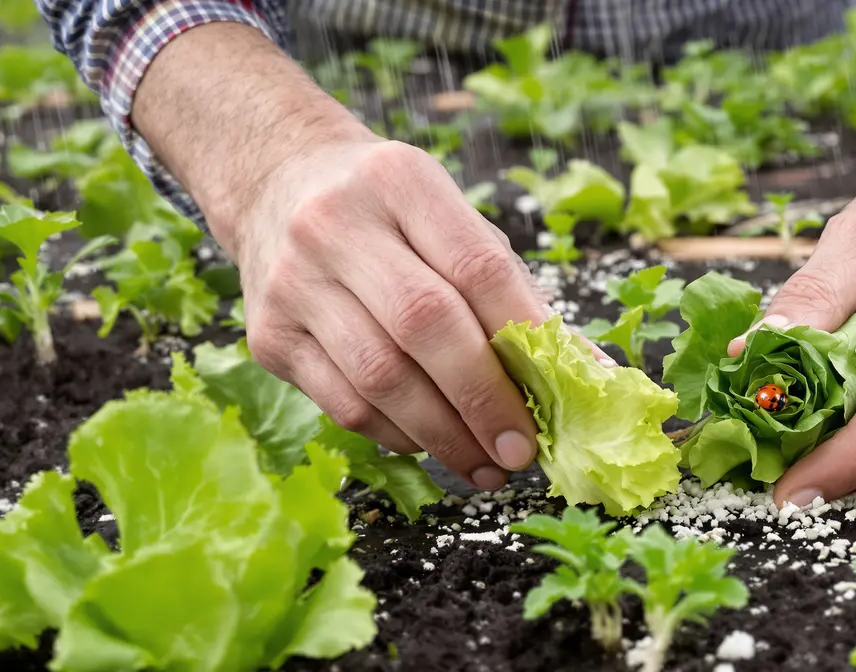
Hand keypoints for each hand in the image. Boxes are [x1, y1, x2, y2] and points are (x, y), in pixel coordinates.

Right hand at [132, 24, 616, 490]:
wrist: (276, 185)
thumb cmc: (389, 213)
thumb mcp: (450, 220)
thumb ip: (511, 291)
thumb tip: (586, 374)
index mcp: (400, 181)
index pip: (477, 265)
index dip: (524, 335)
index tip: (563, 392)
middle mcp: (336, 226)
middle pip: (424, 325)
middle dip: (483, 399)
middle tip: (522, 450)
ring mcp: (293, 282)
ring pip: (380, 377)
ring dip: (444, 435)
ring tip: (487, 465)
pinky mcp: (269, 336)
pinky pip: (344, 405)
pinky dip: (399, 435)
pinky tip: (433, 443)